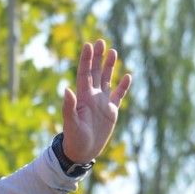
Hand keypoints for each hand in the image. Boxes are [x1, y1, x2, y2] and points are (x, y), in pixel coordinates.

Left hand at [61, 40, 131, 163]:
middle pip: (95, 72)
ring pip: (107, 80)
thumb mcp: (71, 123)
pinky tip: (127, 76)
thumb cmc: (74, 138)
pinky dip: (123, 86)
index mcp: (82, 97)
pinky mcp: (111, 111)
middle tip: (100, 42)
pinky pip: (118, 95)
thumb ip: (69, 106)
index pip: (84, 73)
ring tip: (113, 51)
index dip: (86, 59)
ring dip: (109, 66)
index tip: (88, 45)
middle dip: (98, 57)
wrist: (83, 152)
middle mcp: (92, 96)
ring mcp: (102, 102)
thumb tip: (67, 89)